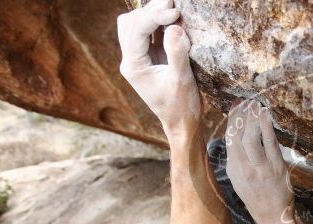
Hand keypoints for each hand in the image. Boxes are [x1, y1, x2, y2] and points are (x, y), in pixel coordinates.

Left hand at [117, 0, 200, 136]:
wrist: (182, 123)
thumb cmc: (181, 106)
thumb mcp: (182, 80)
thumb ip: (177, 53)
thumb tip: (175, 27)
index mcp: (133, 66)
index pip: (136, 30)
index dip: (154, 16)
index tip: (175, 11)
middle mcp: (131, 59)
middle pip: (130, 23)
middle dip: (150, 10)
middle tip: (173, 3)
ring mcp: (139, 58)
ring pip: (136, 25)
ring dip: (152, 14)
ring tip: (173, 8)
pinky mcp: (150, 57)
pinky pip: (149, 32)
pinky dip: (159, 23)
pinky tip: (173, 19)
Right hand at [225, 101, 295, 223]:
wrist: (273, 216)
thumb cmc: (256, 195)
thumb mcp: (239, 179)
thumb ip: (236, 158)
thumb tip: (235, 135)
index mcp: (233, 169)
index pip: (228, 139)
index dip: (231, 120)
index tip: (235, 106)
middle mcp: (243, 168)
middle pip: (237, 135)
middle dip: (240, 115)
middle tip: (246, 101)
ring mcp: (260, 168)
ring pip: (251, 136)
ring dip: (252, 118)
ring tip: (255, 104)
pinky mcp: (276, 168)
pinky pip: (269, 142)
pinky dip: (266, 126)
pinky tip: (266, 114)